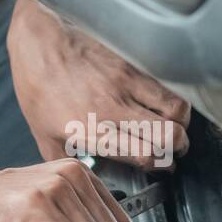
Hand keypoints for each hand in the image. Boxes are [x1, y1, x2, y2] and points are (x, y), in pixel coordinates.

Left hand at [7, 0, 190, 170]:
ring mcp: (126, 83)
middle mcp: (113, 108)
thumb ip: (71, 162)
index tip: (161, 167)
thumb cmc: (38, 90)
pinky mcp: (132, 64)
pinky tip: (164, 106)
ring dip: (182, 124)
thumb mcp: (45, 138)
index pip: (146, 155)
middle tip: (173, 150)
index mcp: (92, 131)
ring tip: (174, 127)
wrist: (39, 43)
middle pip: (170, 135)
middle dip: (179, 148)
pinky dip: (173, 100)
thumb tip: (92, 179)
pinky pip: (167, 86)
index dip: (161, 166)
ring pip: (177, 109)